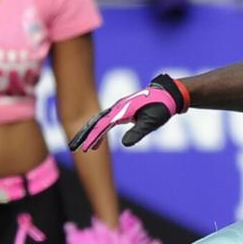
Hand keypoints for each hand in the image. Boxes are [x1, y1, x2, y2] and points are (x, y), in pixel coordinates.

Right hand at [69, 73, 188, 151]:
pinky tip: (97, 139)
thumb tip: (124, 144)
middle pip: (96, 122)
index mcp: (121, 110)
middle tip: (73, 147)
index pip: (102, 125)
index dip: (92, 137)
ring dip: (90, 132)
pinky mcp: (123, 111)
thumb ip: (137, 133)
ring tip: (83, 146)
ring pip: (100, 121)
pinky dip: (99, 130)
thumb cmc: (161, 108)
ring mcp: (119, 109)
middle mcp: (117, 108)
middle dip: (84, 135)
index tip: (85, 149)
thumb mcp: (151, 122)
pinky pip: (106, 121)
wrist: (169, 95)